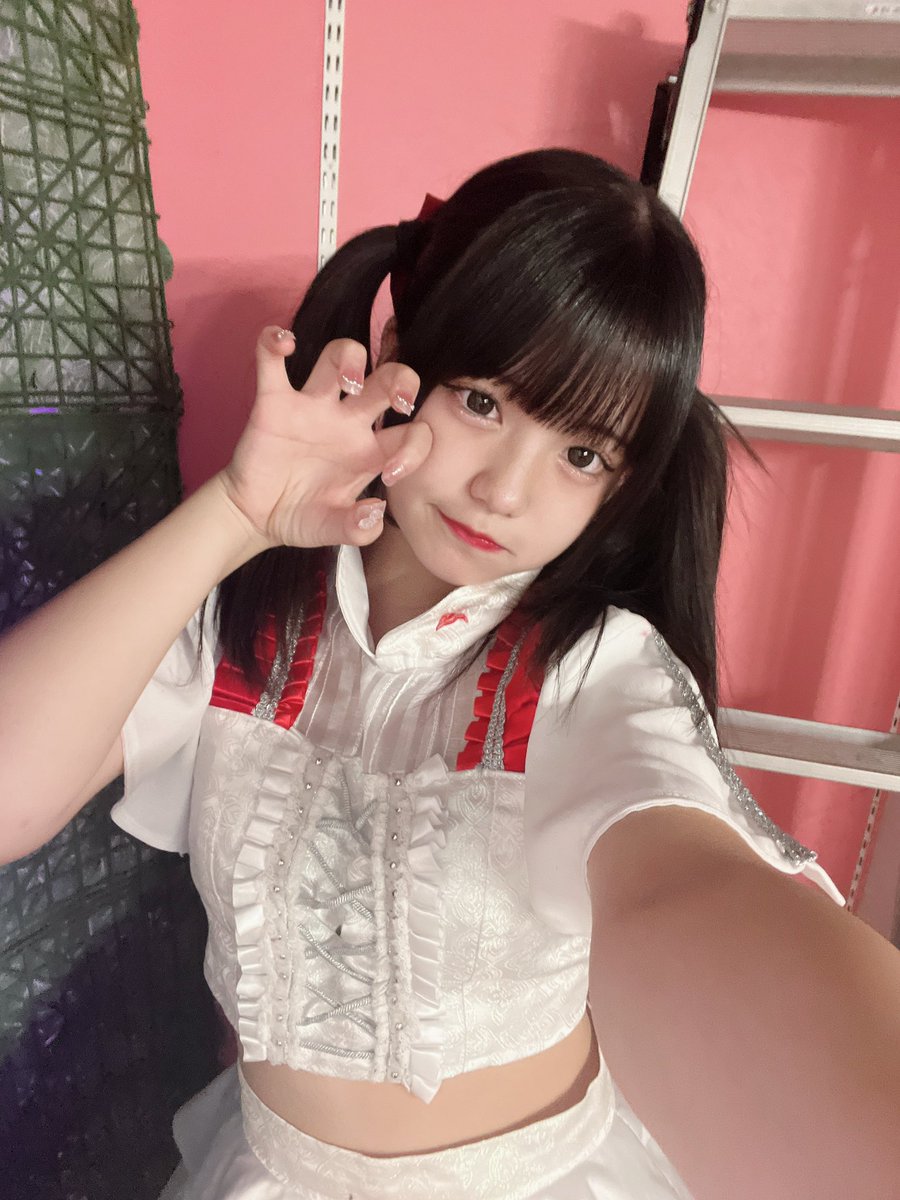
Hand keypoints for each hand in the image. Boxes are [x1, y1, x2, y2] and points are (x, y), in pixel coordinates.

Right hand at [219, 328, 431, 548]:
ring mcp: (312, 407)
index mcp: (371, 452)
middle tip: (399, 400)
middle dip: (402, 379)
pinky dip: (274, 343)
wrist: (256, 517)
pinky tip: (284, 345)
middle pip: (387, 378)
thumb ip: (357, 529)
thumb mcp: (332, 531)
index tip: (390, 474)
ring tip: (348, 381)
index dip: (415, 448)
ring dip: (350, 357)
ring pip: (340, 356)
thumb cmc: (301, 517)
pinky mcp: (273, 402)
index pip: (413, 433)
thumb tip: (374, 512)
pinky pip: (272, 361)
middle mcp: (348, 422)